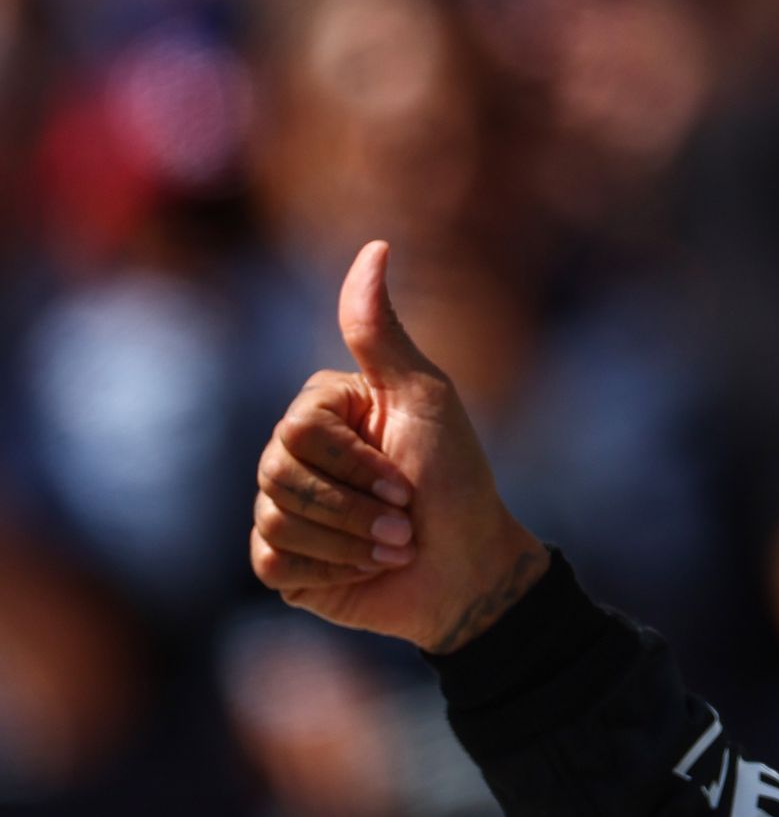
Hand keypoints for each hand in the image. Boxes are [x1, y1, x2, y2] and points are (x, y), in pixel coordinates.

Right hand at [250, 241, 548, 651]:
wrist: (469, 567)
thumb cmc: (456, 478)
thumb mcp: (426, 398)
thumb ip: (381, 332)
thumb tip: (375, 245)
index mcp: (323, 410)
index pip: (297, 429)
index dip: (354, 461)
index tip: (408, 476)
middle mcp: (295, 454)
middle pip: (277, 474)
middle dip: (355, 505)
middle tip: (405, 519)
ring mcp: (284, 509)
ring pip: (276, 520)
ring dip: (351, 540)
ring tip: (395, 544)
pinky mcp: (283, 562)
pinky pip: (272, 562)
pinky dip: (330, 571)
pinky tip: (365, 570)